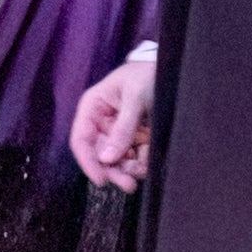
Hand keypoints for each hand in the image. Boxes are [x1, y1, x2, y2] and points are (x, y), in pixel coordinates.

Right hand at [71, 54, 155, 192]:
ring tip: (143, 172)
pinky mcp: (134, 136)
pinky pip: (134, 155)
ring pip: (117, 158)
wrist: (170, 66)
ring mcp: (118, 130)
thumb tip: (107, 158)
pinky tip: (149, 164)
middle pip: (99, 154)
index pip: (81, 140)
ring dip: (128, 169)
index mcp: (92, 108)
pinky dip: (141, 162)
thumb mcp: (135, 98)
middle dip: (113, 170)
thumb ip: (122, 128)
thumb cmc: (145, 74)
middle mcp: (102, 122)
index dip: (88, 162)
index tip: (101, 180)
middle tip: (129, 185)